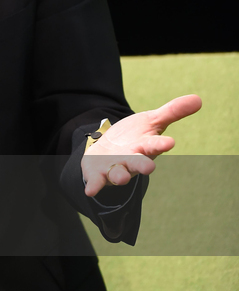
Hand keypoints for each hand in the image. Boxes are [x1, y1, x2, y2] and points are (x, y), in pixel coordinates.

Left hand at [81, 94, 201, 196]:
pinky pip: (96, 180)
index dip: (161, 144)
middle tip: (149, 168)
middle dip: (142, 165)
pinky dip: (94, 185)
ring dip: (120, 176)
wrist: (109, 148)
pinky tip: (91, 191)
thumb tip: (199, 99)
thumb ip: (172, 112)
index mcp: (144, 146)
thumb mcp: (151, 120)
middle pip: (138, 163)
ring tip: (122, 178)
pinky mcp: (97, 172)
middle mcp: (131, 159)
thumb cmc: (134, 136)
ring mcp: (114, 166)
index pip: (155, 145)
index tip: (169, 143)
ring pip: (119, 173)